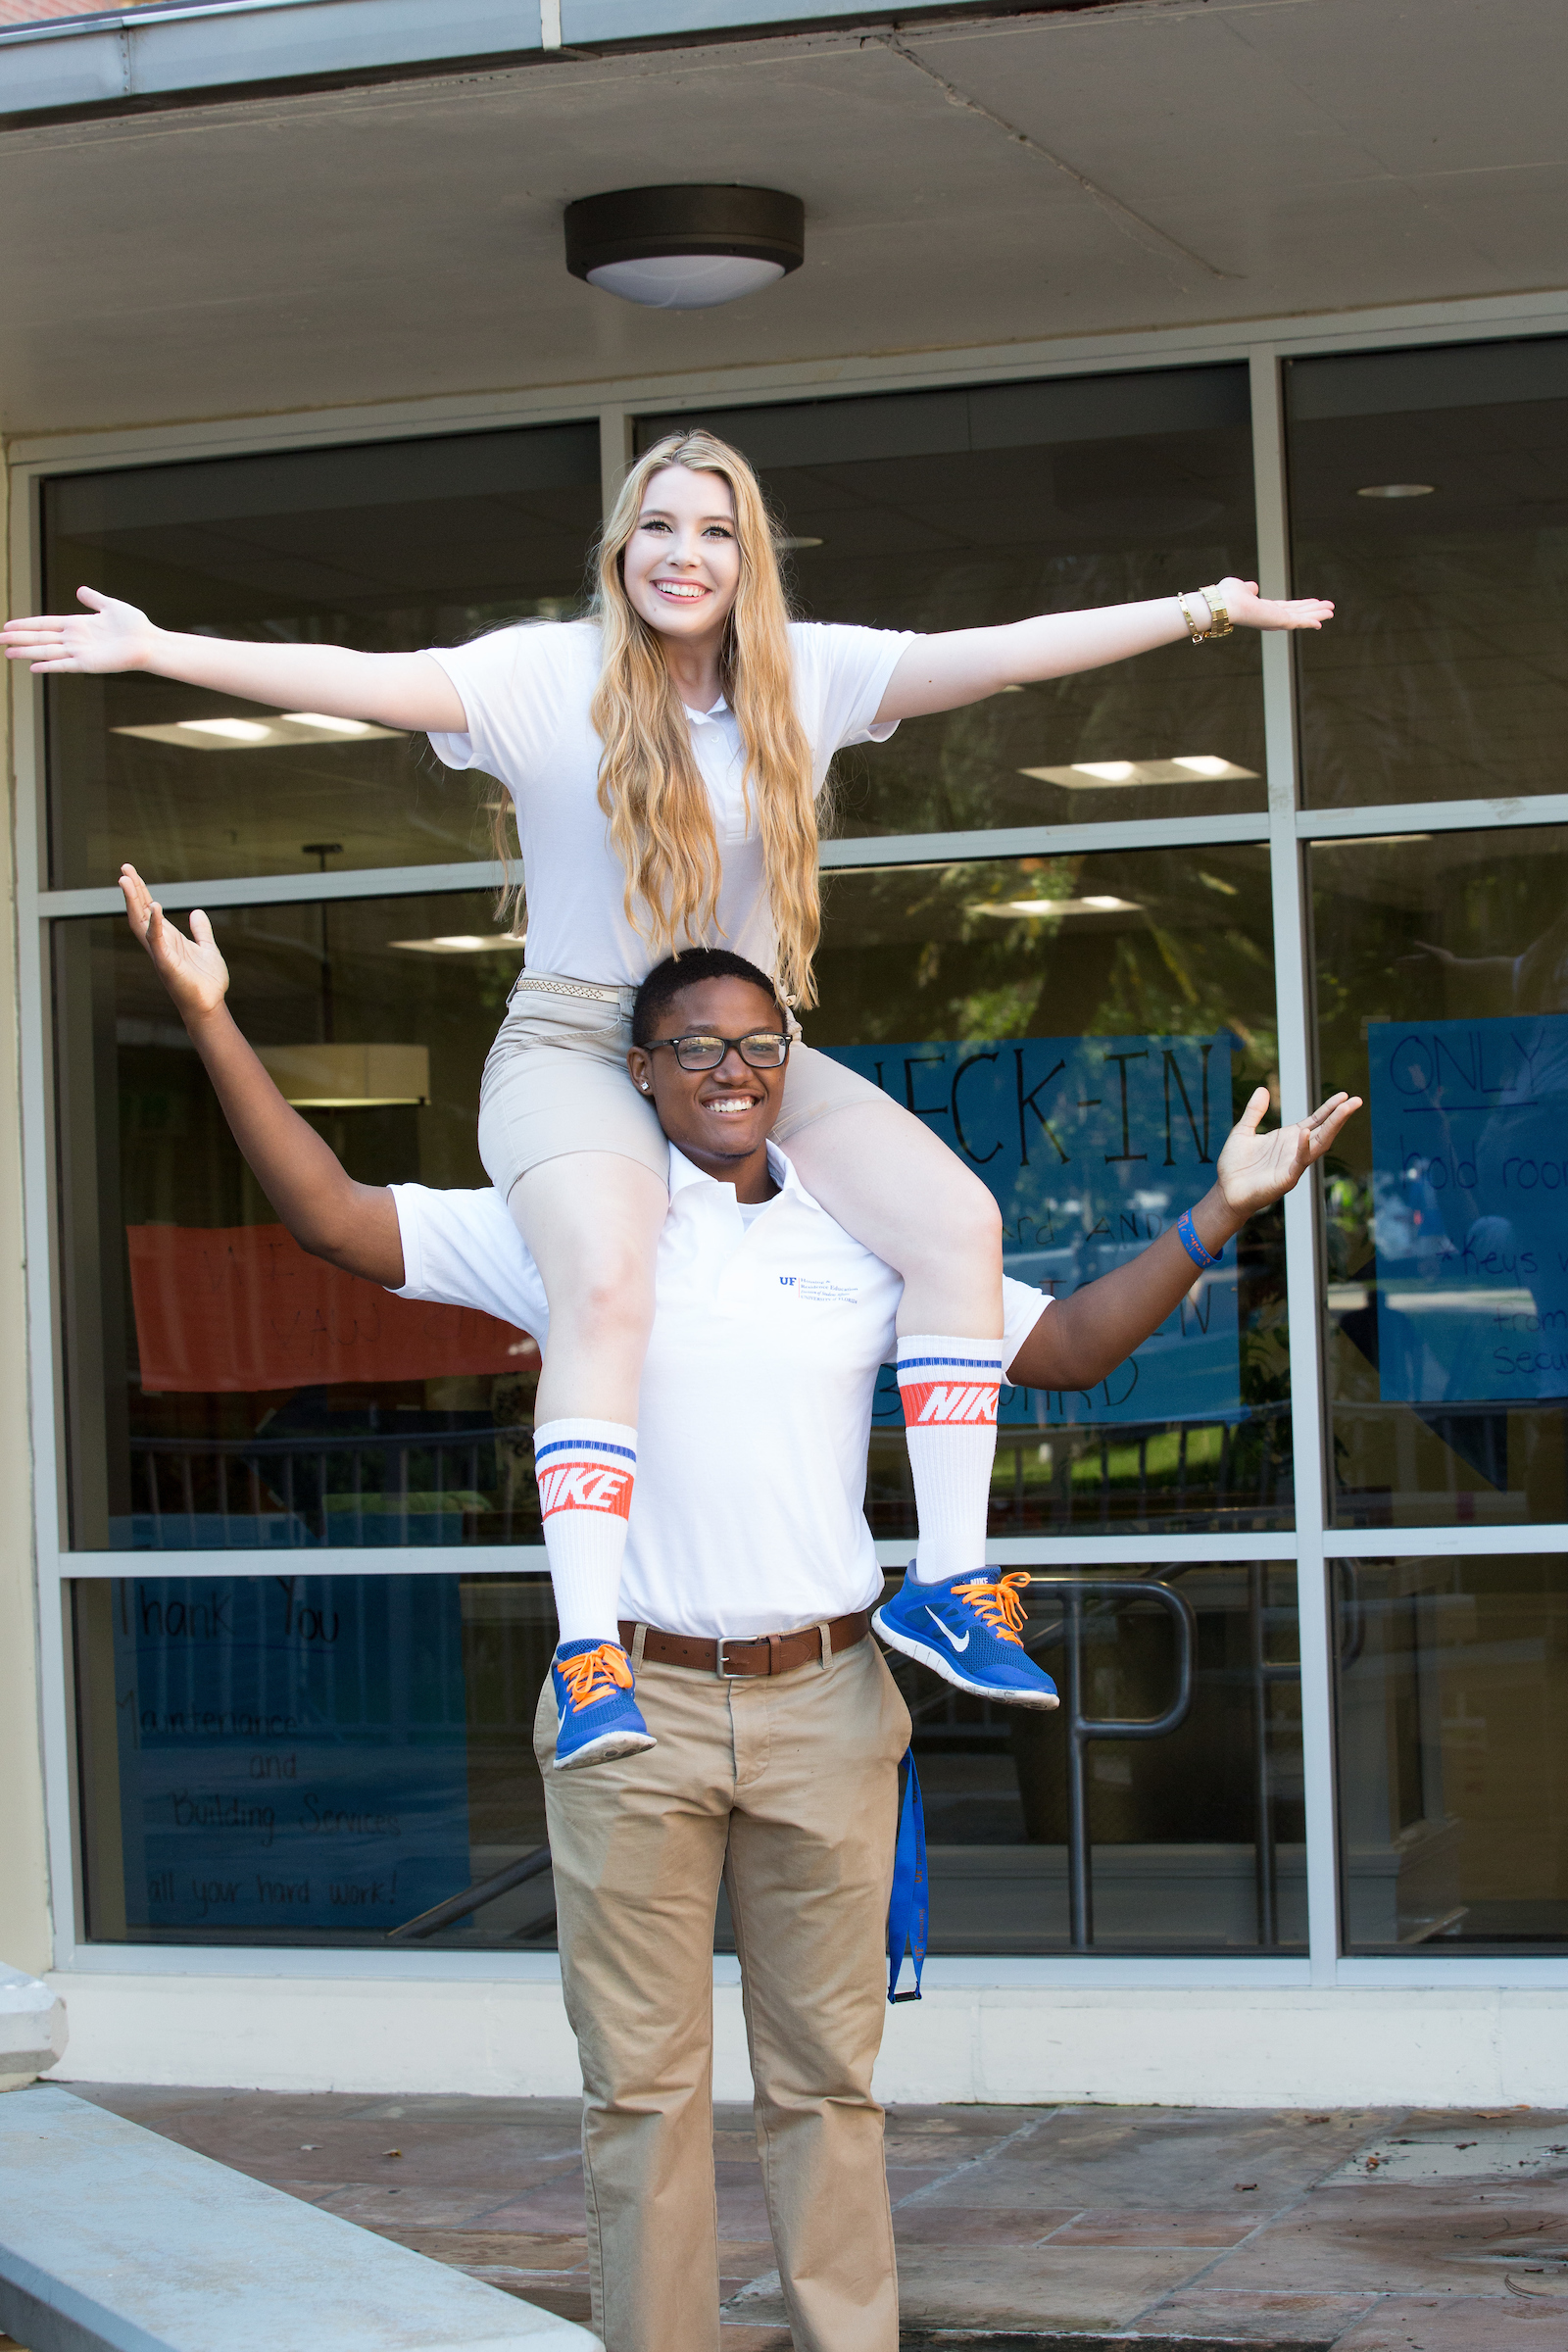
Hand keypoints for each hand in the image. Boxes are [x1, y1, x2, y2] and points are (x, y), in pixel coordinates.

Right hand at [3, 586, 156, 673]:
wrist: (149, 642)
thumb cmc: (134, 625)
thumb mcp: (110, 606)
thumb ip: (93, 599)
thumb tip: (80, 590)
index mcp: (77, 624)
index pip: (45, 624)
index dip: (26, 624)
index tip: (8, 624)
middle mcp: (74, 639)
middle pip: (40, 638)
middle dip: (19, 638)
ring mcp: (79, 652)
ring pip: (46, 651)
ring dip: (26, 652)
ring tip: (7, 653)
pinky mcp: (88, 664)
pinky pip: (63, 665)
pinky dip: (48, 666)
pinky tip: (33, 667)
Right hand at [120, 864, 228, 1020]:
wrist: (210, 1005)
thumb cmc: (207, 982)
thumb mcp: (207, 949)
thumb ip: (201, 930)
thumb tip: (197, 911)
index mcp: (168, 938)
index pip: (149, 909)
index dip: (141, 890)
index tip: (131, 872)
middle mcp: (159, 943)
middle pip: (140, 911)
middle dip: (132, 890)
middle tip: (124, 869)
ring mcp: (160, 952)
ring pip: (141, 922)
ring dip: (134, 901)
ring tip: (127, 880)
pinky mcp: (166, 963)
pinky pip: (157, 940)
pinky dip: (155, 924)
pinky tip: (155, 907)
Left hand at [1203, 577, 1333, 632]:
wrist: (1223, 604)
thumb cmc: (1227, 596)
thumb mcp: (1241, 588)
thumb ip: (1249, 589)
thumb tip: (1253, 587)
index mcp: (1263, 609)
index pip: (1287, 608)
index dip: (1302, 606)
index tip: (1314, 602)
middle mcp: (1271, 617)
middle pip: (1298, 613)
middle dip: (1314, 611)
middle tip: (1329, 608)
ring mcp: (1275, 621)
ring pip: (1302, 617)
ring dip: (1317, 614)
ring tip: (1332, 611)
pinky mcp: (1279, 622)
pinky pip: (1300, 621)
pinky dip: (1312, 620)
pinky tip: (1323, 620)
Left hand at [1215, 1085, 1361, 1218]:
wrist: (1226, 1192)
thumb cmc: (1235, 1166)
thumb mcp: (1243, 1131)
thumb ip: (1254, 1112)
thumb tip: (1263, 1089)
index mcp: (1289, 1138)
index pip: (1315, 1121)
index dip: (1329, 1108)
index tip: (1345, 1095)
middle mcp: (1296, 1150)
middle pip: (1324, 1131)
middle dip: (1340, 1116)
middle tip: (1356, 1100)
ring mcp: (1294, 1165)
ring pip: (1319, 1145)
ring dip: (1332, 1127)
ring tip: (1344, 1110)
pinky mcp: (1286, 1178)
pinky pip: (1299, 1162)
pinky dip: (1303, 1147)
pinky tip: (1306, 1133)